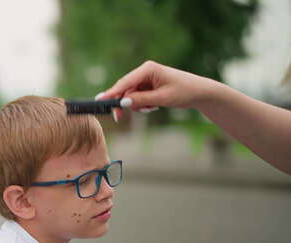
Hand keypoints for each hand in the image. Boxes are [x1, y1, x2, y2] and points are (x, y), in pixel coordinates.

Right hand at [96, 61, 221, 120]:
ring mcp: (146, 78)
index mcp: (148, 69)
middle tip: (119, 117)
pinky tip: (153, 106)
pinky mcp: (148, 85)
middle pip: (125, 89)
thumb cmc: (184, 91)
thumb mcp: (162, 98)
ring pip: (130, 95)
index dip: (112, 92)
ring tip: (152, 108)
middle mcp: (144, 71)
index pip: (125, 82)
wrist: (199, 92)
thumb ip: (141, 100)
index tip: (100, 100)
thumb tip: (123, 102)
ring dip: (137, 105)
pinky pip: (137, 96)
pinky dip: (142, 104)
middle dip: (124, 103)